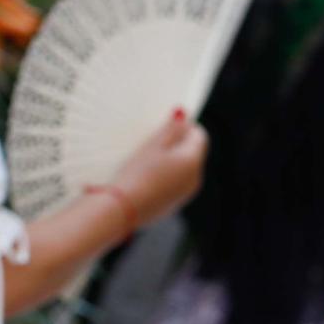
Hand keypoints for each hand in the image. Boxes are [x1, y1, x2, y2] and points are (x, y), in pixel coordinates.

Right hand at [105, 111, 208, 228]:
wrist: (124, 208)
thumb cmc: (137, 173)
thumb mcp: (153, 146)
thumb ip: (171, 128)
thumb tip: (184, 114)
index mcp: (193, 161)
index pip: (199, 136)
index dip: (186, 126)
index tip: (167, 122)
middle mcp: (195, 178)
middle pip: (191, 153)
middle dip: (176, 144)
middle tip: (151, 139)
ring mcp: (185, 193)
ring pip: (182, 169)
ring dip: (170, 160)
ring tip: (144, 159)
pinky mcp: (173, 204)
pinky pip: (174, 184)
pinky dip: (164, 176)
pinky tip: (143, 177)